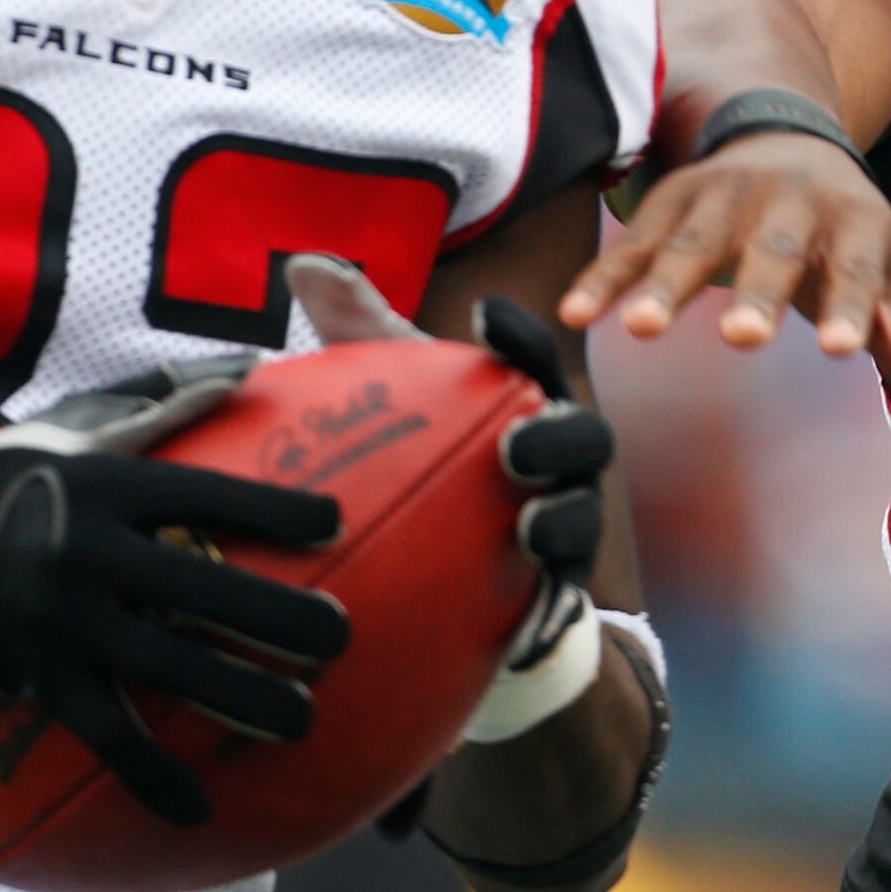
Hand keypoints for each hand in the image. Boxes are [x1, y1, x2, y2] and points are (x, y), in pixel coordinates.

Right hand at [0, 358, 352, 826]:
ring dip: (241, 696)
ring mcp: (66, 620)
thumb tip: (245, 374)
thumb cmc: (12, 486)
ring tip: (303, 720)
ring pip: (169, 666)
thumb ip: (159, 411)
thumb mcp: (78, 437)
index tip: (334, 525)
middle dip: (280, 617)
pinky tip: (199, 811)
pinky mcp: (40, 677)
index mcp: (110, 488)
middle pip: (205, 587)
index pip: (207, 495)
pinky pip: (107, 736)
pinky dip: (152, 777)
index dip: (272, 511)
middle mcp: (91, 551)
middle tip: (341, 639)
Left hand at [287, 255, 610, 668]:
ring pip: (583, 516)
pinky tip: (515, 628)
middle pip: (585, 437)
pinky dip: (540, 609)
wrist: (458, 568)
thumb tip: (305, 263)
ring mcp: (567, 523)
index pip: (532, 358)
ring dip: (562, 518)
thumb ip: (360, 332)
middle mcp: (559, 458)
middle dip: (559, 436)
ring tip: (526, 527)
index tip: (481, 316)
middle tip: (512, 445)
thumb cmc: (428, 457)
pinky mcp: (557, 590)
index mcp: (526, 401)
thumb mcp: (398, 396)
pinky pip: (560, 600)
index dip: (518, 336)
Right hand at [560, 130, 890, 428]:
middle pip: (771, 251)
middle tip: (740, 338)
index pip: (853, 270)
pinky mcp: (669, 200)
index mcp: (855, 227)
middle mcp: (790, 203)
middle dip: (754, 291)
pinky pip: (631, 240)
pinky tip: (577, 313)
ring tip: (644, 331)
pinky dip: (604, 274)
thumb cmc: (843, 241)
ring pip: (692, 241)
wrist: (782, 138)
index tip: (842, 347)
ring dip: (665, 282)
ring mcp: (722, 196)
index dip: (848, 306)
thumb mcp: (889, 287)